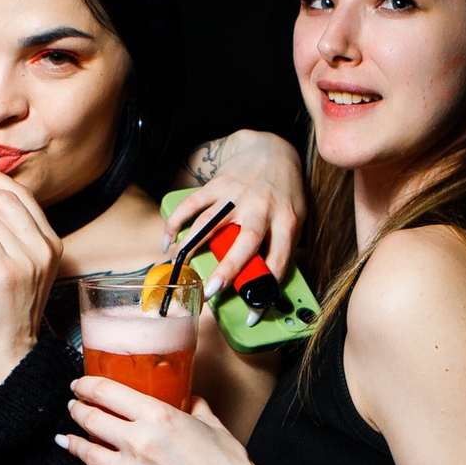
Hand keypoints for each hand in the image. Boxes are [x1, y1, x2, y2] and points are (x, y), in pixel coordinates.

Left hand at [57, 375, 285, 464]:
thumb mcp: (212, 426)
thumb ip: (196, 408)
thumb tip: (190, 399)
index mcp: (158, 416)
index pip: (108, 392)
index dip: (87, 386)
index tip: (80, 385)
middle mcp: (138, 441)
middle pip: (91, 419)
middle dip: (77, 411)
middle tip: (73, 408)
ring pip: (87, 452)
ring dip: (72, 444)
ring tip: (65, 439)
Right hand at [168, 131, 305, 294]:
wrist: (273, 149)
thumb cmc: (285, 191)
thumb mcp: (297, 218)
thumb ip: (284, 246)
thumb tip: (267, 284)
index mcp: (287, 221)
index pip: (278, 261)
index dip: (265, 291)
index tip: (251, 315)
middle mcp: (262, 208)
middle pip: (245, 241)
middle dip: (228, 268)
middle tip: (213, 292)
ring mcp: (239, 195)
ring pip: (212, 222)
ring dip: (194, 246)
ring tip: (180, 267)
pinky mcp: (218, 185)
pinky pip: (193, 204)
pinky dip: (177, 222)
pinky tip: (168, 240)